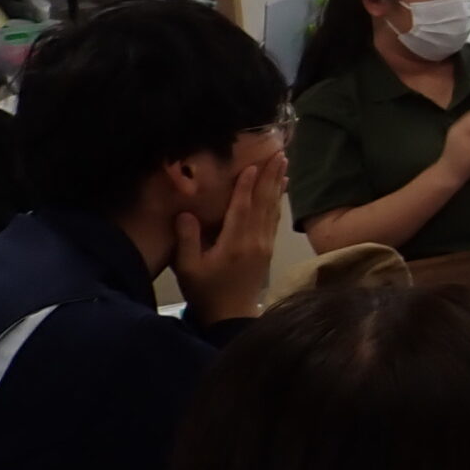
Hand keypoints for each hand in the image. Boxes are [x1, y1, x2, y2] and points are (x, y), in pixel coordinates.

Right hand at [173, 154, 285, 321]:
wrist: (231, 317)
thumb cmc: (205, 291)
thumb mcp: (188, 268)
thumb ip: (188, 240)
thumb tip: (185, 212)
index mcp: (235, 243)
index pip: (242, 208)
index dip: (247, 185)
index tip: (254, 163)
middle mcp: (255, 240)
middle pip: (264, 203)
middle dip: (271, 176)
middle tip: (280, 152)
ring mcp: (264, 244)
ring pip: (272, 208)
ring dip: (277, 184)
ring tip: (284, 163)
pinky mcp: (268, 249)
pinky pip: (274, 219)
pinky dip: (278, 201)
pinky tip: (281, 190)